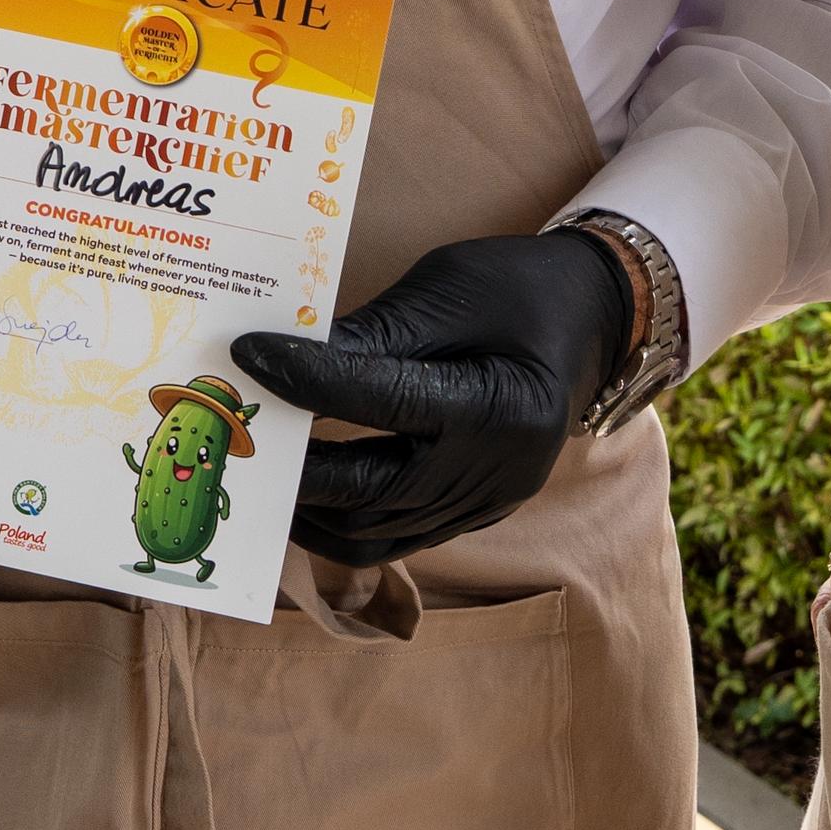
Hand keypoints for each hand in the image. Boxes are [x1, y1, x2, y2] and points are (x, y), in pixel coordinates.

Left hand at [231, 228, 634, 567]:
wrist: (590, 319)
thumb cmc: (516, 289)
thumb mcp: (447, 288)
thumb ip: (373, 334)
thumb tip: (287, 358)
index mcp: (500, 403)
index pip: (381, 401)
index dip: (306, 381)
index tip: (249, 355)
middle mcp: (498, 468)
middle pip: (371, 490)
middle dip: (296, 469)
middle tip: (240, 433)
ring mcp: (489, 502)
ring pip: (377, 534)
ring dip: (312, 511)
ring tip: (264, 471)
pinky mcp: (478, 514)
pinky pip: (398, 540)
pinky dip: (345, 525)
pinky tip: (309, 495)